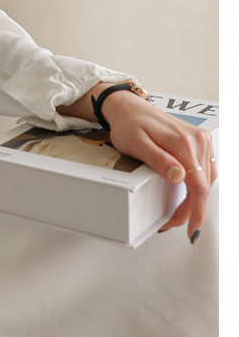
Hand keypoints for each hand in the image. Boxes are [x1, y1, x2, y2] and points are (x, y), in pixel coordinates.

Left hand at [100, 89, 216, 240]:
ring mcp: (201, 140)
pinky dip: (198, 186)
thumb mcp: (136, 145)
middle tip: (172, 223)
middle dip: (191, 209)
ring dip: (195, 199)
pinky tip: (187, 195)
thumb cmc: (129, 125)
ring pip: (207, 179)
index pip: (199, 186)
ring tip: (177, 212)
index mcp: (184, 143)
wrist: (128, 107)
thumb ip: (158, 161)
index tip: (192, 229)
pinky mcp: (199, 141)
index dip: (196, 211)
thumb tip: (180, 176)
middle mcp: (198, 140)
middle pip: (204, 186)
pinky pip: (205, 169)